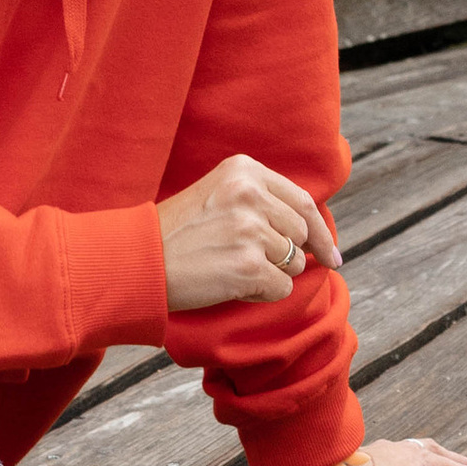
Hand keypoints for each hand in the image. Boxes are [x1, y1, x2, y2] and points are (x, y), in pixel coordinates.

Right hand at [158, 155, 344, 313]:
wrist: (136, 260)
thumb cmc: (173, 233)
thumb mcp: (215, 194)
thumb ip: (258, 199)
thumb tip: (309, 230)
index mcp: (244, 170)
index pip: (303, 201)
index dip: (320, 232)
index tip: (330, 255)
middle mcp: (251, 194)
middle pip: (300, 234)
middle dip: (287, 256)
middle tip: (254, 266)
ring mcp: (251, 230)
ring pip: (293, 264)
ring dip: (269, 275)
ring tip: (230, 270)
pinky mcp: (249, 266)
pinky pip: (280, 289)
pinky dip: (260, 295)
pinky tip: (230, 286)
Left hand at [311, 437, 466, 465]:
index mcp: (425, 461)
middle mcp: (410, 454)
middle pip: (450, 461)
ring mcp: (388, 456)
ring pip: (425, 454)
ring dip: (445, 460)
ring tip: (457, 460)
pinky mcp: (369, 462)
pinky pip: (402, 456)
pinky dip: (415, 458)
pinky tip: (407, 462)